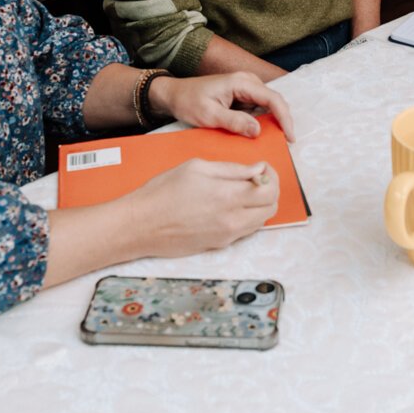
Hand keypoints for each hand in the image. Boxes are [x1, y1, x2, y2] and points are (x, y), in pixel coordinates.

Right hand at [124, 159, 279, 257]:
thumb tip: (258, 170)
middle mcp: (233, 220)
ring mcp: (227, 236)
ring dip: (259, 205)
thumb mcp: (197, 167)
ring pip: (261, 221)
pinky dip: (247, 217)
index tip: (262, 168)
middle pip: (271, 208)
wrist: (141, 225)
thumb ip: (232, 170)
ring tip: (241, 192)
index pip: (270, 190)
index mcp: (229, 196)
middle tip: (256, 180)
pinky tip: (229, 206)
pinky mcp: (219, 245)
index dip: (272, 176)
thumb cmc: (163, 191)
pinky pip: (245, 231)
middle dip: (270, 191)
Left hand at [149, 71, 295, 140]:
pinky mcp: (243, 95)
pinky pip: (259, 107)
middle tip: (286, 142)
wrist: (174, 94)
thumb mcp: (209, 115)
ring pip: (269, 104)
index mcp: (241, 82)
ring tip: (278, 140)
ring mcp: (246, 87)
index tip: (289, 136)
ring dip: (275, 121)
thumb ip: (234, 122)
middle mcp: (247, 81)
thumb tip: (258, 131)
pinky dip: (264, 120)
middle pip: (275, 101)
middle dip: (283, 121)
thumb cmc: (188, 102)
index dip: (285, 118)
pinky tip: (264, 134)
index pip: (272, 99)